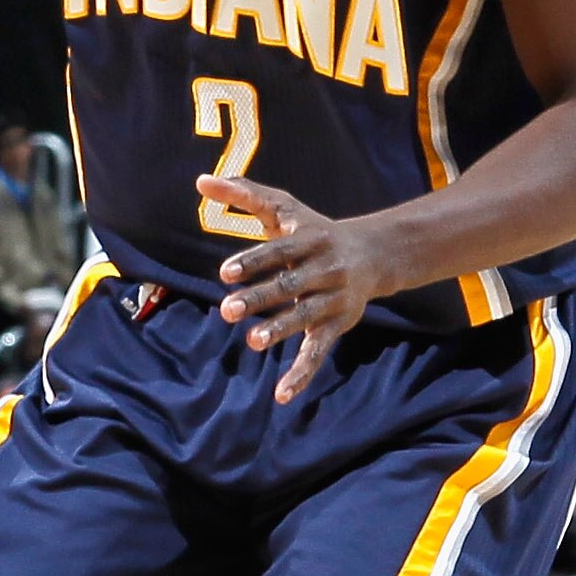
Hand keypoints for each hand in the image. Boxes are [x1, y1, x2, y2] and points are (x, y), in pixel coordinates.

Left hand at [210, 178, 394, 405]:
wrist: (374, 254)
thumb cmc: (316, 229)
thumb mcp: (285, 208)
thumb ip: (245, 194)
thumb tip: (201, 180)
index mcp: (310, 240)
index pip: (279, 251)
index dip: (253, 262)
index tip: (226, 273)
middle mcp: (325, 270)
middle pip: (289, 286)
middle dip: (259, 299)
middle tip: (227, 310)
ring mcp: (332, 301)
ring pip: (304, 318)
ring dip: (279, 330)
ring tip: (252, 341)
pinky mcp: (336, 326)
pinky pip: (318, 353)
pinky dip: (302, 375)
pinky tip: (282, 395)